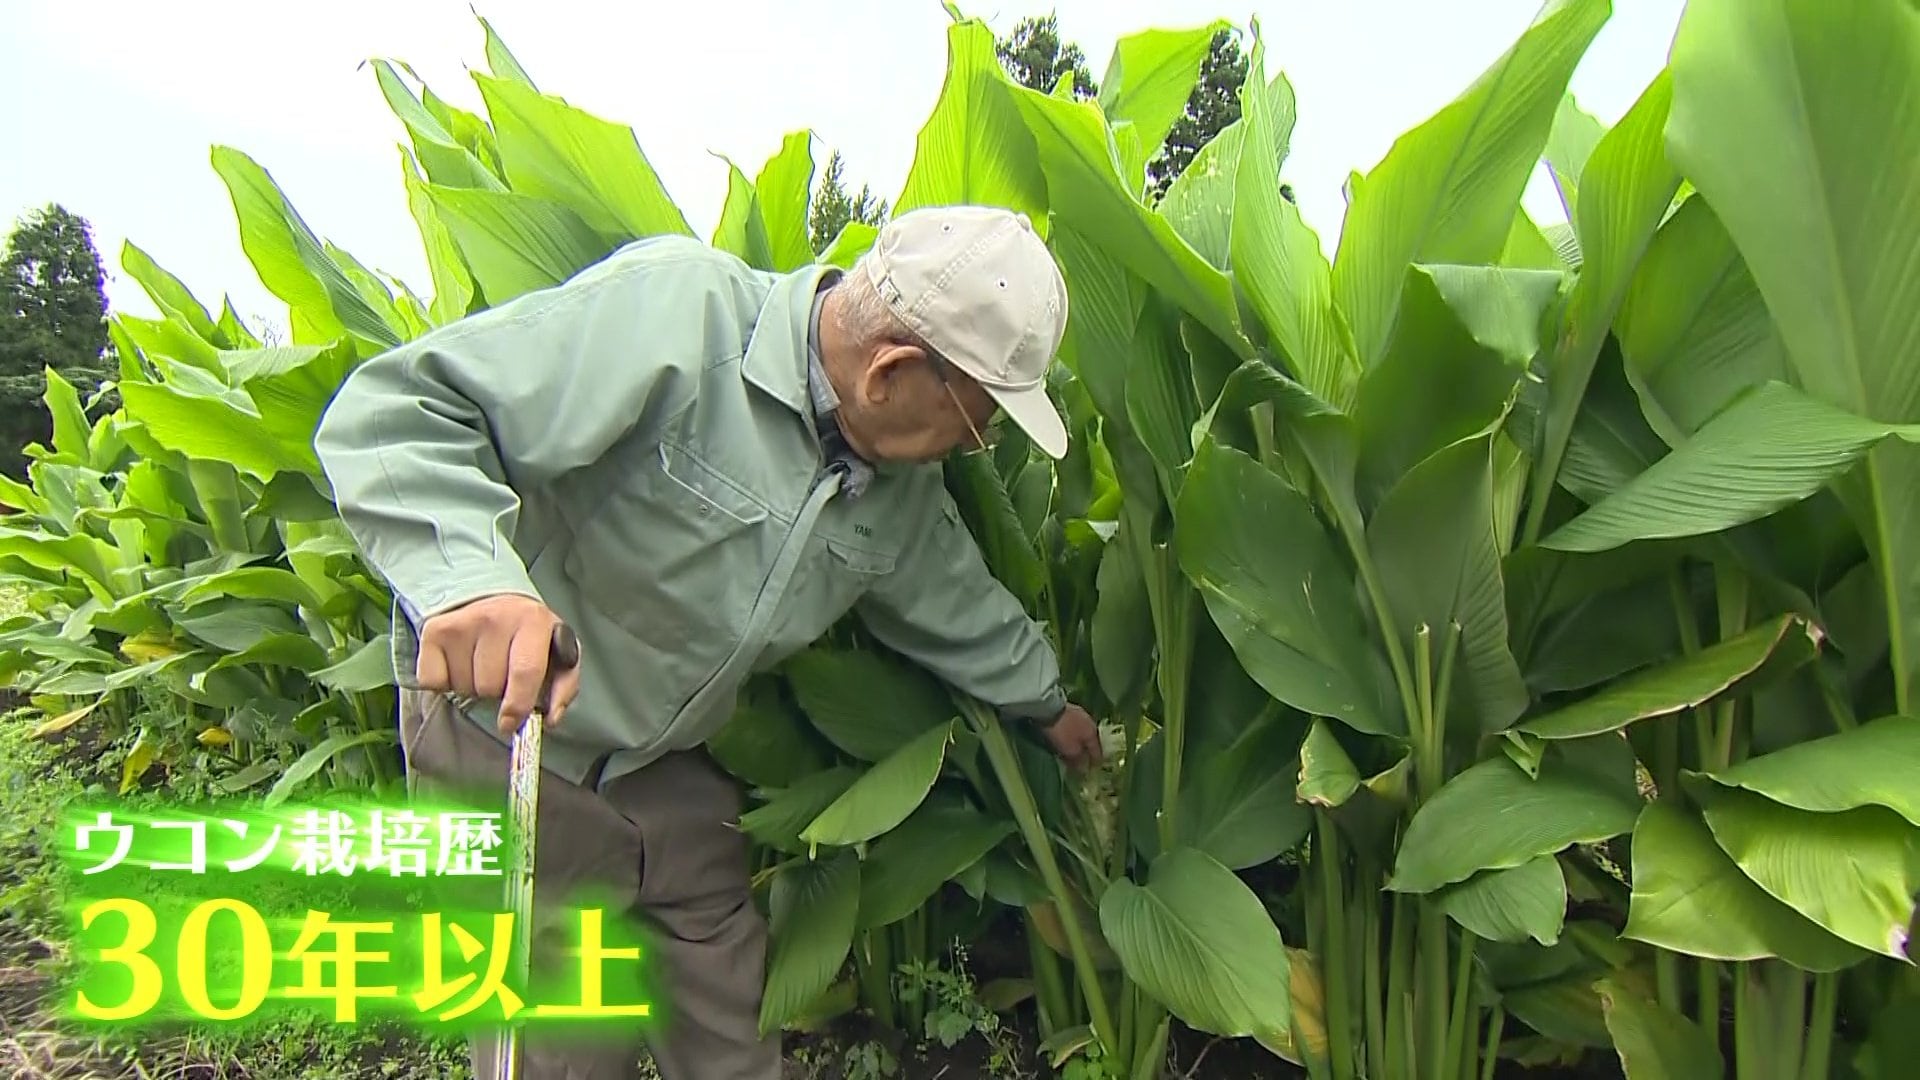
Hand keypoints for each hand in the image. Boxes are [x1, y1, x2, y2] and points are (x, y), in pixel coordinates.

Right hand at [416, 594, 581, 736]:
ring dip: (472, 687)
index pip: (525, 671)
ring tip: (482, 665)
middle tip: (501, 674)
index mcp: (534, 621)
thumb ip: (563, 688)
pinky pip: (433, 682)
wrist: (495, 604)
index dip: (518, 705)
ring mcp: (463, 622)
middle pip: (490, 685)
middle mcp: (496, 616)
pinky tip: (459, 664)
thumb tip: (550, 719)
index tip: (509, 723)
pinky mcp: (434, 630)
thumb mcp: (558, 656)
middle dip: (496, 692)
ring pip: (463, 686)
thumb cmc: (529, 639)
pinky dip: (444, 684)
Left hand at [1042, 703, 1103, 770]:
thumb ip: (1079, 760)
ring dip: (1080, 741)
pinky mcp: (1069, 709)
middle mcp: (1090, 723)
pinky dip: (1073, 734)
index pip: (1098, 752)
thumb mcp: (1070, 750)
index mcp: (1093, 734)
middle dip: (1088, 751)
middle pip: (1091, 741)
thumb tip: (1084, 770)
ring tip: (1074, 749)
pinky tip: (1067, 736)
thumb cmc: (1061, 731)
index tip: (1092, 770)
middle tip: (1083, 761)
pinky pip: (1074, 726)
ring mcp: (1080, 714)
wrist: (1047, 707)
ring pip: (1083, 732)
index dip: (1095, 763)